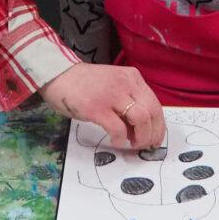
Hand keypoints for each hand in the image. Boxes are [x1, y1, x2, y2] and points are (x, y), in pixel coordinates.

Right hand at [39, 62, 164, 148]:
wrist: (59, 75)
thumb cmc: (85, 84)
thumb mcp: (114, 86)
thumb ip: (128, 102)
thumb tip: (139, 130)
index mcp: (131, 77)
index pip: (155, 104)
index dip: (158, 126)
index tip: (154, 139)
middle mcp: (125, 83)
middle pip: (152, 112)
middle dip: (152, 134)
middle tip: (142, 144)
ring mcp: (111, 95)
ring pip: (141, 119)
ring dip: (140, 137)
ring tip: (130, 142)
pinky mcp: (97, 108)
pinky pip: (118, 129)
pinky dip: (120, 139)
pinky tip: (114, 140)